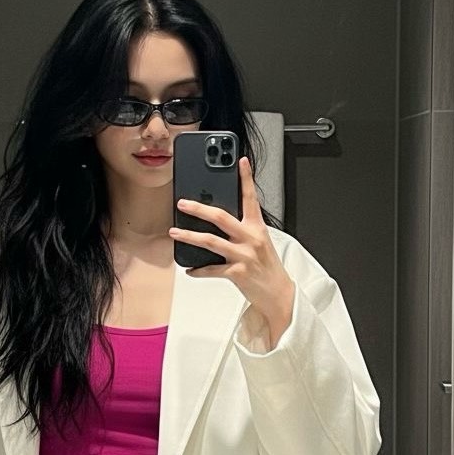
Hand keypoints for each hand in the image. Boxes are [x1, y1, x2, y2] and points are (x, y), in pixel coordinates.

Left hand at [168, 156, 295, 344]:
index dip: (246, 178)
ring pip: (211, 241)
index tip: (240, 161)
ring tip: (174, 232)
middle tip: (182, 203)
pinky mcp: (238, 274)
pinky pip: (211, 270)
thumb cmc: (266, 265)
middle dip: (199, 208)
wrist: (278, 293)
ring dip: (189, 236)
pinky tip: (189, 269)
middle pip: (221, 217)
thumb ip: (242, 228)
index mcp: (257, 227)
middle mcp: (251, 238)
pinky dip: (198, 270)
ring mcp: (244, 256)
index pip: (250, 198)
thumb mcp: (259, 241)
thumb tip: (215, 217)